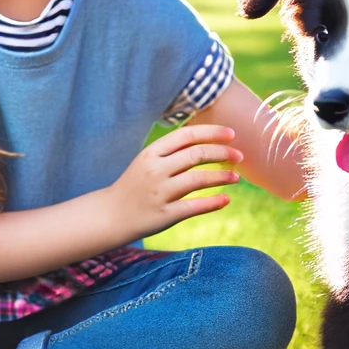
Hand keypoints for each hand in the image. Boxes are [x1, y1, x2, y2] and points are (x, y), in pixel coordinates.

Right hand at [106, 124, 243, 237]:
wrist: (110, 215)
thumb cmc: (134, 185)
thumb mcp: (147, 161)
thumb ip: (172, 152)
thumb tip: (207, 141)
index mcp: (151, 153)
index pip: (186, 135)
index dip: (211, 132)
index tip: (231, 134)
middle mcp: (155, 170)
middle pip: (196, 155)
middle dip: (222, 153)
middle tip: (239, 156)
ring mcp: (160, 193)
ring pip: (198, 180)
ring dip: (222, 177)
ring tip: (236, 177)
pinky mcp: (165, 215)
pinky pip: (195, 207)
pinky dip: (213, 202)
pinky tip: (226, 199)